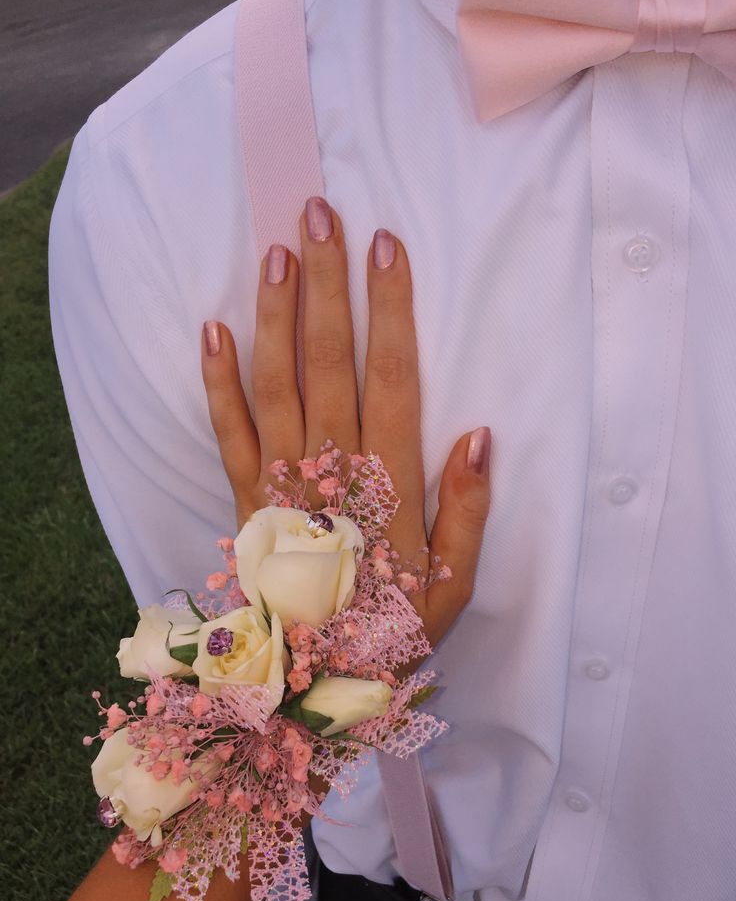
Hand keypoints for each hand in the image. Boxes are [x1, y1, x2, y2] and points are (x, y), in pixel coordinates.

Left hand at [201, 197, 490, 647]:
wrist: (310, 685)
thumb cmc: (390, 632)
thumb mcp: (452, 587)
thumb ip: (468, 512)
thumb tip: (481, 434)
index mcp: (387, 487)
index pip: (392, 379)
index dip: (390, 310)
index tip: (386, 247)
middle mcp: (329, 470)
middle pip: (328, 362)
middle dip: (327, 284)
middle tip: (321, 214)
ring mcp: (279, 481)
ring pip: (276, 382)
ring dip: (277, 313)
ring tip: (279, 250)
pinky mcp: (243, 498)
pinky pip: (226, 431)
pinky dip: (216, 380)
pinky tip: (213, 327)